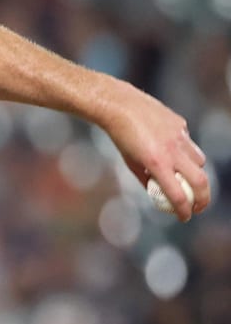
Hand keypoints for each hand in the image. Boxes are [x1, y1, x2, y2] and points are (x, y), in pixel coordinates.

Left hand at [101, 80, 209, 221]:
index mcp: (156, 163)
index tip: (184, 217)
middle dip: (203, 199)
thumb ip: (147, 180)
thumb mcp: (130, 163)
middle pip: (200, 182)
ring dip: (196, 173)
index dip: (183, 211)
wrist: (120, 106)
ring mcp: (179, 136)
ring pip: (199, 161)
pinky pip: (190, 143)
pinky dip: (185, 151)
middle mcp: (172, 151)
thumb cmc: (121, 137)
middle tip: (198, 206)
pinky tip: (170, 147)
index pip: (178, 195)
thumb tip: (160, 195)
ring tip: (184, 177)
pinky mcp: (181, 124)